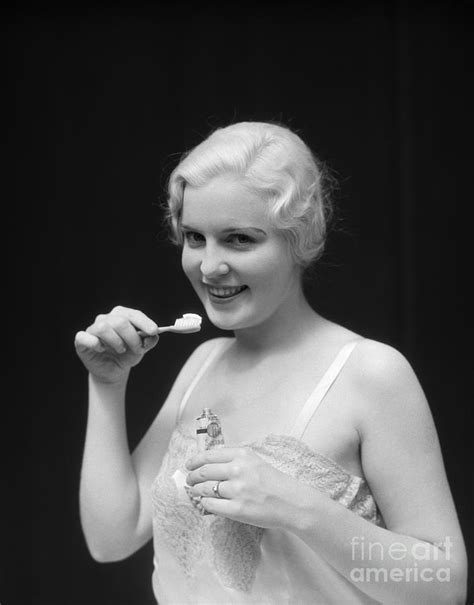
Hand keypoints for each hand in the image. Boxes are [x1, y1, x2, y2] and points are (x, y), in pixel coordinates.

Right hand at [74, 306, 158, 383]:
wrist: (113, 370)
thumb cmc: (127, 355)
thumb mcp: (141, 349)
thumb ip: (149, 341)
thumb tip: (153, 336)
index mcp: (122, 315)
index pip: (133, 314)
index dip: (144, 322)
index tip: (154, 331)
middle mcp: (106, 318)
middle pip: (120, 321)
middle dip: (132, 337)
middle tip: (138, 349)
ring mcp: (93, 329)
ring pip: (103, 328)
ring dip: (116, 341)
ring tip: (121, 350)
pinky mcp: (81, 340)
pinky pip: (84, 337)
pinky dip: (95, 343)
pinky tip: (101, 349)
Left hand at [185, 447, 300, 528]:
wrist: (291, 503)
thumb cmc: (274, 482)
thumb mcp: (255, 461)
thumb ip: (235, 460)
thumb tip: (209, 464)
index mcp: (242, 455)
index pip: (209, 455)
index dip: (195, 461)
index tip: (189, 465)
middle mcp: (238, 469)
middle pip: (204, 471)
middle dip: (192, 476)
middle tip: (190, 480)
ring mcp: (237, 490)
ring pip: (205, 489)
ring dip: (196, 490)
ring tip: (195, 492)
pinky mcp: (237, 509)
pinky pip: (211, 505)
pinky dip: (205, 503)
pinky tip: (206, 502)